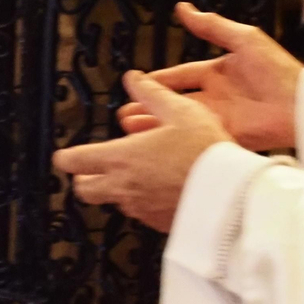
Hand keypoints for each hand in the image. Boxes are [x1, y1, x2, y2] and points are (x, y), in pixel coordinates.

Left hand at [53, 70, 231, 231]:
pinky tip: (163, 189)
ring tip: (141, 173)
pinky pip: (141, 214)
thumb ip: (151, 94)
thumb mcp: (180, 111)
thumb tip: (133, 78)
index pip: (71, 162)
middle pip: (83, 190)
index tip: (69, 153)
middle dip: (85, 179)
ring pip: (114, 202)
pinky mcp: (160, 225)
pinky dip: (144, 203)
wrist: (238, 195)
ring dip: (118, 189)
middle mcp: (124, 187)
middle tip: (97, 168)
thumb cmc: (208, 151)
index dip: (66, 156)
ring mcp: (141, 209)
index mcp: (119, 158)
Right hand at [116, 2, 302, 151]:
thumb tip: (183, 8)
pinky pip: (194, 139)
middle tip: (125, 110)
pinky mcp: (225, 137)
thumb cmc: (281, 70)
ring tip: (130, 127)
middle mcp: (215, 97)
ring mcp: (219, 119)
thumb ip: (211, 26)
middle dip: (147, 106)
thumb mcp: (244, 39)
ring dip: (155, 125)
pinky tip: (156, 142)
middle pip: (172, 102)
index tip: (135, 81)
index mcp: (217, 74)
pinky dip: (175, 141)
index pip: (178, 76)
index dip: (156, 79)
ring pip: (179, 122)